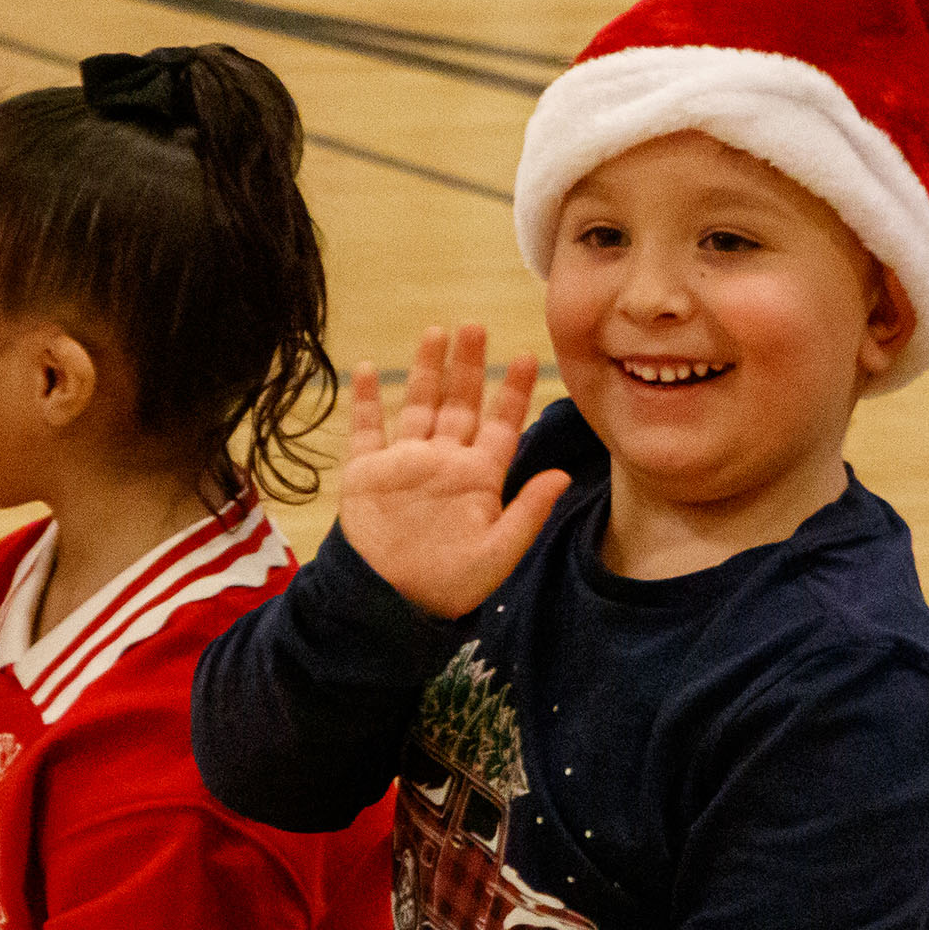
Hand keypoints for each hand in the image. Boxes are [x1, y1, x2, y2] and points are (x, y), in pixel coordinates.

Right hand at [336, 324, 571, 619]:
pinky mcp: (368, 473)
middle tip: (476, 326)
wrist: (390, 602)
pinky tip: (369, 368)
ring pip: (418, 405)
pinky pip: (367, 429)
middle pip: (460, 403)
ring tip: (435, 332)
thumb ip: (527, 513)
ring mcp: (405, 463)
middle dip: (468, 366)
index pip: (501, 425)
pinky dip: (366, 400)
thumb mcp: (497, 553)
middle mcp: (444, 462)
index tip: (527, 356)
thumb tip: (561, 476)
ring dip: (426, 370)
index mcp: (478, 478)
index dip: (512, 392)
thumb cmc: (449, 586)